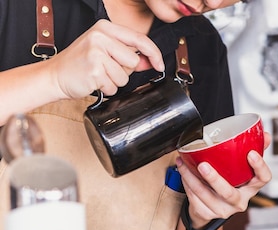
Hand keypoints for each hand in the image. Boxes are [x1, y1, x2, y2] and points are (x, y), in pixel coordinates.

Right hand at [47, 20, 163, 99]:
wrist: (55, 75)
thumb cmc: (80, 63)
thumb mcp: (105, 52)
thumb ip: (129, 56)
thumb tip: (150, 62)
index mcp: (105, 28)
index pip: (140, 39)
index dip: (154, 54)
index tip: (160, 65)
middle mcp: (100, 36)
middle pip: (134, 62)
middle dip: (124, 71)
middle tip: (106, 69)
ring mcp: (96, 53)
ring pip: (125, 77)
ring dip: (114, 82)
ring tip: (99, 75)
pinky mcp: (94, 70)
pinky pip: (114, 87)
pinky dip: (106, 89)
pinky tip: (94, 82)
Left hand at [176, 132, 272, 226]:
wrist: (212, 208)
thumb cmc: (230, 184)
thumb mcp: (242, 171)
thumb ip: (253, 151)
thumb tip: (264, 135)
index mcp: (250, 188)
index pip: (263, 179)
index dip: (259, 167)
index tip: (251, 153)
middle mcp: (238, 202)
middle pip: (229, 193)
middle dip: (214, 179)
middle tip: (203, 165)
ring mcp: (222, 210)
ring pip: (205, 195)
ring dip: (192, 178)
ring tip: (184, 163)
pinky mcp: (207, 213)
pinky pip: (194, 198)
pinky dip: (186, 183)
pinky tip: (183, 171)